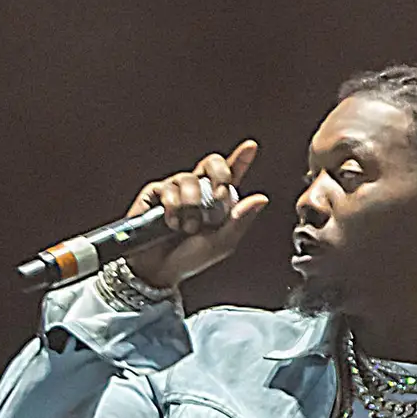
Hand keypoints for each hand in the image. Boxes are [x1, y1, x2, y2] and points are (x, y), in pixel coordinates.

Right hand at [123, 140, 270, 289]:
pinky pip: (167, 188)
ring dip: (193, 205)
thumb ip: (241, 219)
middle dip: (220, 175)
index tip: (250, 147)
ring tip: (188, 227)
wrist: (160, 270)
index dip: (240, 159)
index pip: (231, 174)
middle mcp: (198, 190)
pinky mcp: (154, 193)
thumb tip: (262, 197)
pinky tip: (172, 223)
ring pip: (189, 178)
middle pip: (212, 162)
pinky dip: (173, 208)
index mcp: (218, 200)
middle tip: (220, 198)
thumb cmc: (191, 258)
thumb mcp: (223, 242)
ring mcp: (176, 189)